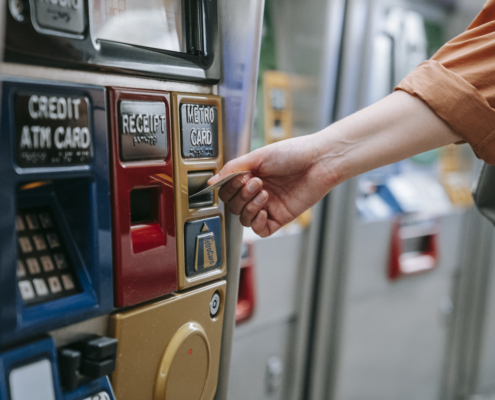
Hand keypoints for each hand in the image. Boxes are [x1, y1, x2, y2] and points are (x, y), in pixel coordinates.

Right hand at [209, 134, 340, 236]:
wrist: (319, 161)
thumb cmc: (294, 153)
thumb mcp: (258, 156)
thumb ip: (232, 169)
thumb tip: (211, 182)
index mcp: (250, 176)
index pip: (227, 191)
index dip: (230, 187)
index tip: (240, 177)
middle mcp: (257, 192)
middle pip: (233, 206)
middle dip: (241, 195)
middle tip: (256, 182)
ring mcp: (268, 206)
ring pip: (244, 218)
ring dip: (249, 206)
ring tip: (264, 192)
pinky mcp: (280, 217)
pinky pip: (260, 230)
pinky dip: (257, 222)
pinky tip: (264, 209)